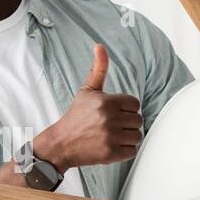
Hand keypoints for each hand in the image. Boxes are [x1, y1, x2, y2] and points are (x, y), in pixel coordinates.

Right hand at [33, 45, 142, 169]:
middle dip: (127, 123)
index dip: (126, 109)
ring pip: (137, 136)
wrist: (61, 143)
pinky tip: (111, 145)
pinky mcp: (111, 153)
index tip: (114, 113)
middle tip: (112, 125)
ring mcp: (110, 137)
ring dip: (127, 137)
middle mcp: (109, 118)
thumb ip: (98, 69)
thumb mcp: (87, 90)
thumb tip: (100, 46)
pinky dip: (124, 150)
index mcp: (106, 101)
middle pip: (138, 120)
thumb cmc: (76, 116)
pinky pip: (132, 150)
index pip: (135, 104)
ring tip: (112, 135)